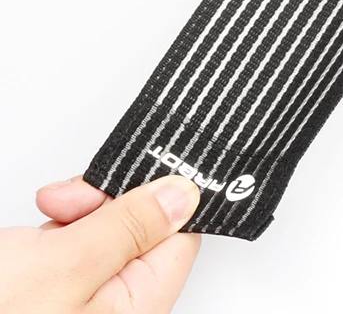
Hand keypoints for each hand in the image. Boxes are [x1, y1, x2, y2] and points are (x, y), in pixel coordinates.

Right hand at [0, 175, 201, 313]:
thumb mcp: (64, 267)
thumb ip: (129, 228)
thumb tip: (185, 195)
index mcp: (135, 309)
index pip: (178, 237)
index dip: (156, 199)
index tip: (126, 177)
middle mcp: (113, 311)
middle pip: (140, 232)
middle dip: (103, 206)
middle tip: (63, 203)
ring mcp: (80, 305)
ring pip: (103, 236)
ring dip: (70, 220)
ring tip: (31, 234)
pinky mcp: (50, 297)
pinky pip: (70, 252)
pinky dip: (49, 238)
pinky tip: (21, 247)